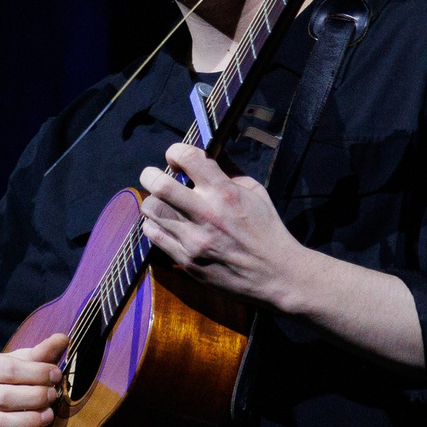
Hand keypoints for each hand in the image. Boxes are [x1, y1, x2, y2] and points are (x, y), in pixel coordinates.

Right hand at [0, 332, 69, 426]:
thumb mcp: (19, 361)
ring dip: (31, 421)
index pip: (9, 370)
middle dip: (36, 398)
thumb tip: (63, 339)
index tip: (56, 376)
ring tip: (49, 416)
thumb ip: (41, 352)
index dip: (38, 373)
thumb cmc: (3, 377)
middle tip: (53, 396)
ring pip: (0, 424)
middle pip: (5, 398)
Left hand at [137, 143, 311, 307]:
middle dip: (151, 174)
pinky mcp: (186, 260)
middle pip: (159, 185)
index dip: (175, 151)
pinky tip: (166, 223)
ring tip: (162, 203)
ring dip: (153, 201)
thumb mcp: (255, 192)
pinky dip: (154, 224)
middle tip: (155, 177)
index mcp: (224, 192)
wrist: (275, 274)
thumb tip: (206, 155)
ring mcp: (193, 239)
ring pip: (152, 210)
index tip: (176, 159)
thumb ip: (228, 172)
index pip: (187, 157)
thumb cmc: (267, 229)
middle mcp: (205, 213)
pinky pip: (154, 235)